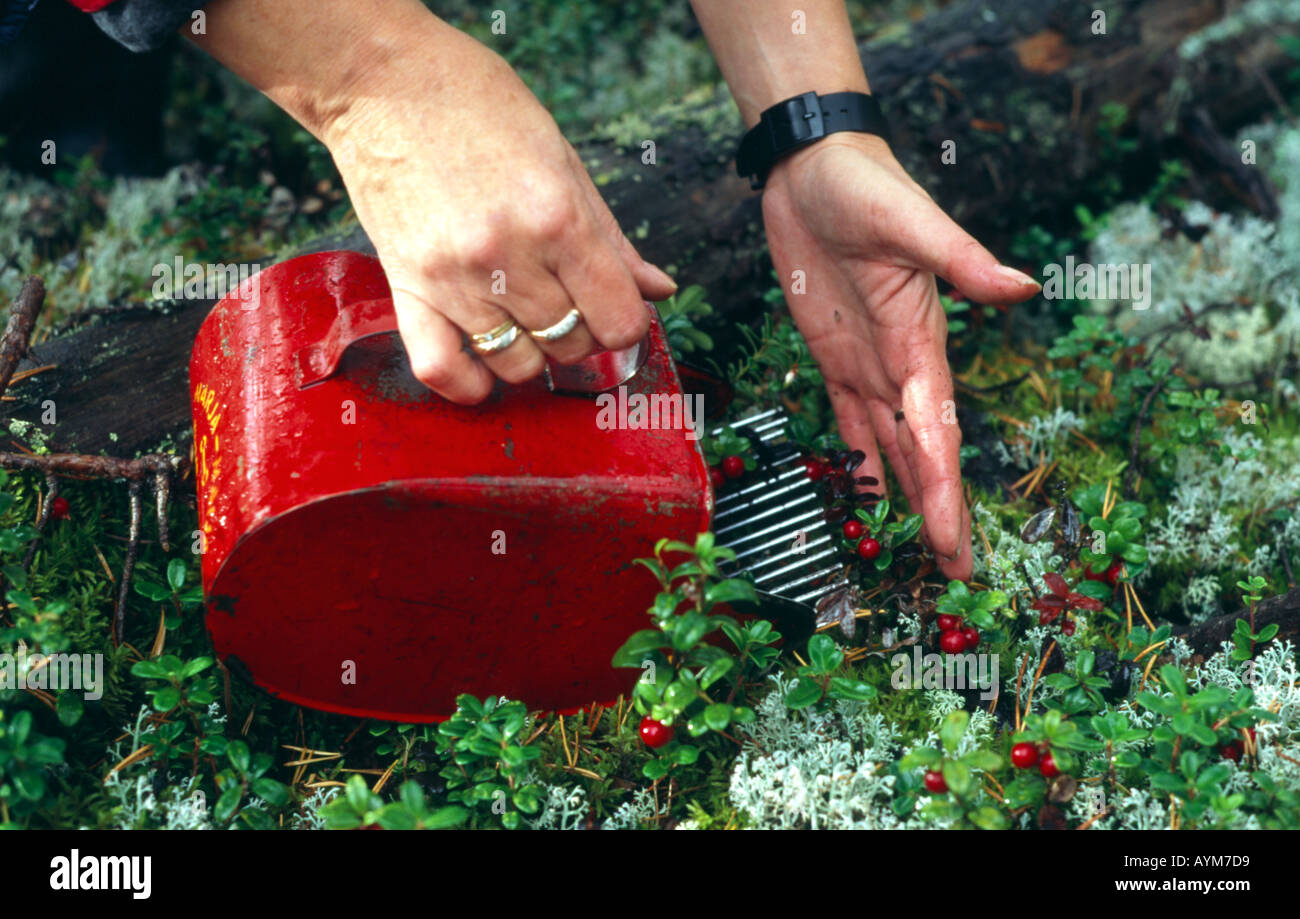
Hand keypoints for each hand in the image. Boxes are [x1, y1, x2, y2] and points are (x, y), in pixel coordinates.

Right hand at [319, 34, 675, 402]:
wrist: (382, 82)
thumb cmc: (476, 106)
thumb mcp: (563, 158)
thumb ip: (611, 237)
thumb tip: (658, 289)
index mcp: (558, 217)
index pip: (619, 318)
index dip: (627, 322)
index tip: (615, 308)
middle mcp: (508, 257)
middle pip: (572, 344)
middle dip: (582, 332)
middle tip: (569, 302)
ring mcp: (454, 279)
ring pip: (519, 365)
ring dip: (533, 355)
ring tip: (526, 320)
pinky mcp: (407, 289)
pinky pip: (443, 371)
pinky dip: (471, 386)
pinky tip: (485, 369)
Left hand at [761, 133, 1040, 579]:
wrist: (814, 167)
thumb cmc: (862, 184)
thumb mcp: (910, 219)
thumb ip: (961, 259)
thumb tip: (1023, 288)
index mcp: (923, 342)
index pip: (937, 431)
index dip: (944, 489)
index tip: (951, 544)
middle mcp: (902, 364)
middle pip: (924, 454)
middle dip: (939, 513)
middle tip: (957, 575)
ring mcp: (869, 365)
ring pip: (892, 448)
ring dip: (908, 500)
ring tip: (923, 553)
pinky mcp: (834, 358)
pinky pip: (848, 422)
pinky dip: (862, 462)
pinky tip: (870, 498)